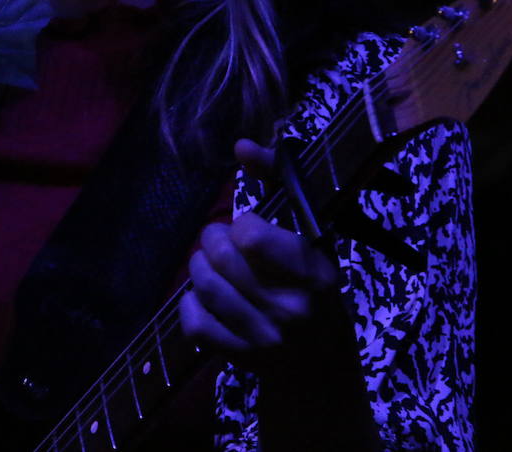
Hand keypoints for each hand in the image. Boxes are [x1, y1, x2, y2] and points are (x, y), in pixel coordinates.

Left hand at [179, 138, 339, 366]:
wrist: (321, 366)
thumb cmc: (315, 287)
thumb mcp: (314, 235)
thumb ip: (280, 182)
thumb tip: (240, 145)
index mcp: (315, 274)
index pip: (252, 236)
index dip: (242, 224)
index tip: (249, 228)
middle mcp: (290, 308)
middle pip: (222, 257)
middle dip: (212, 239)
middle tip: (219, 239)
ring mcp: (263, 337)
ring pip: (204, 286)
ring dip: (199, 265)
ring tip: (209, 262)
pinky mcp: (239, 359)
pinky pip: (194, 322)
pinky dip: (190, 302)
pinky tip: (204, 296)